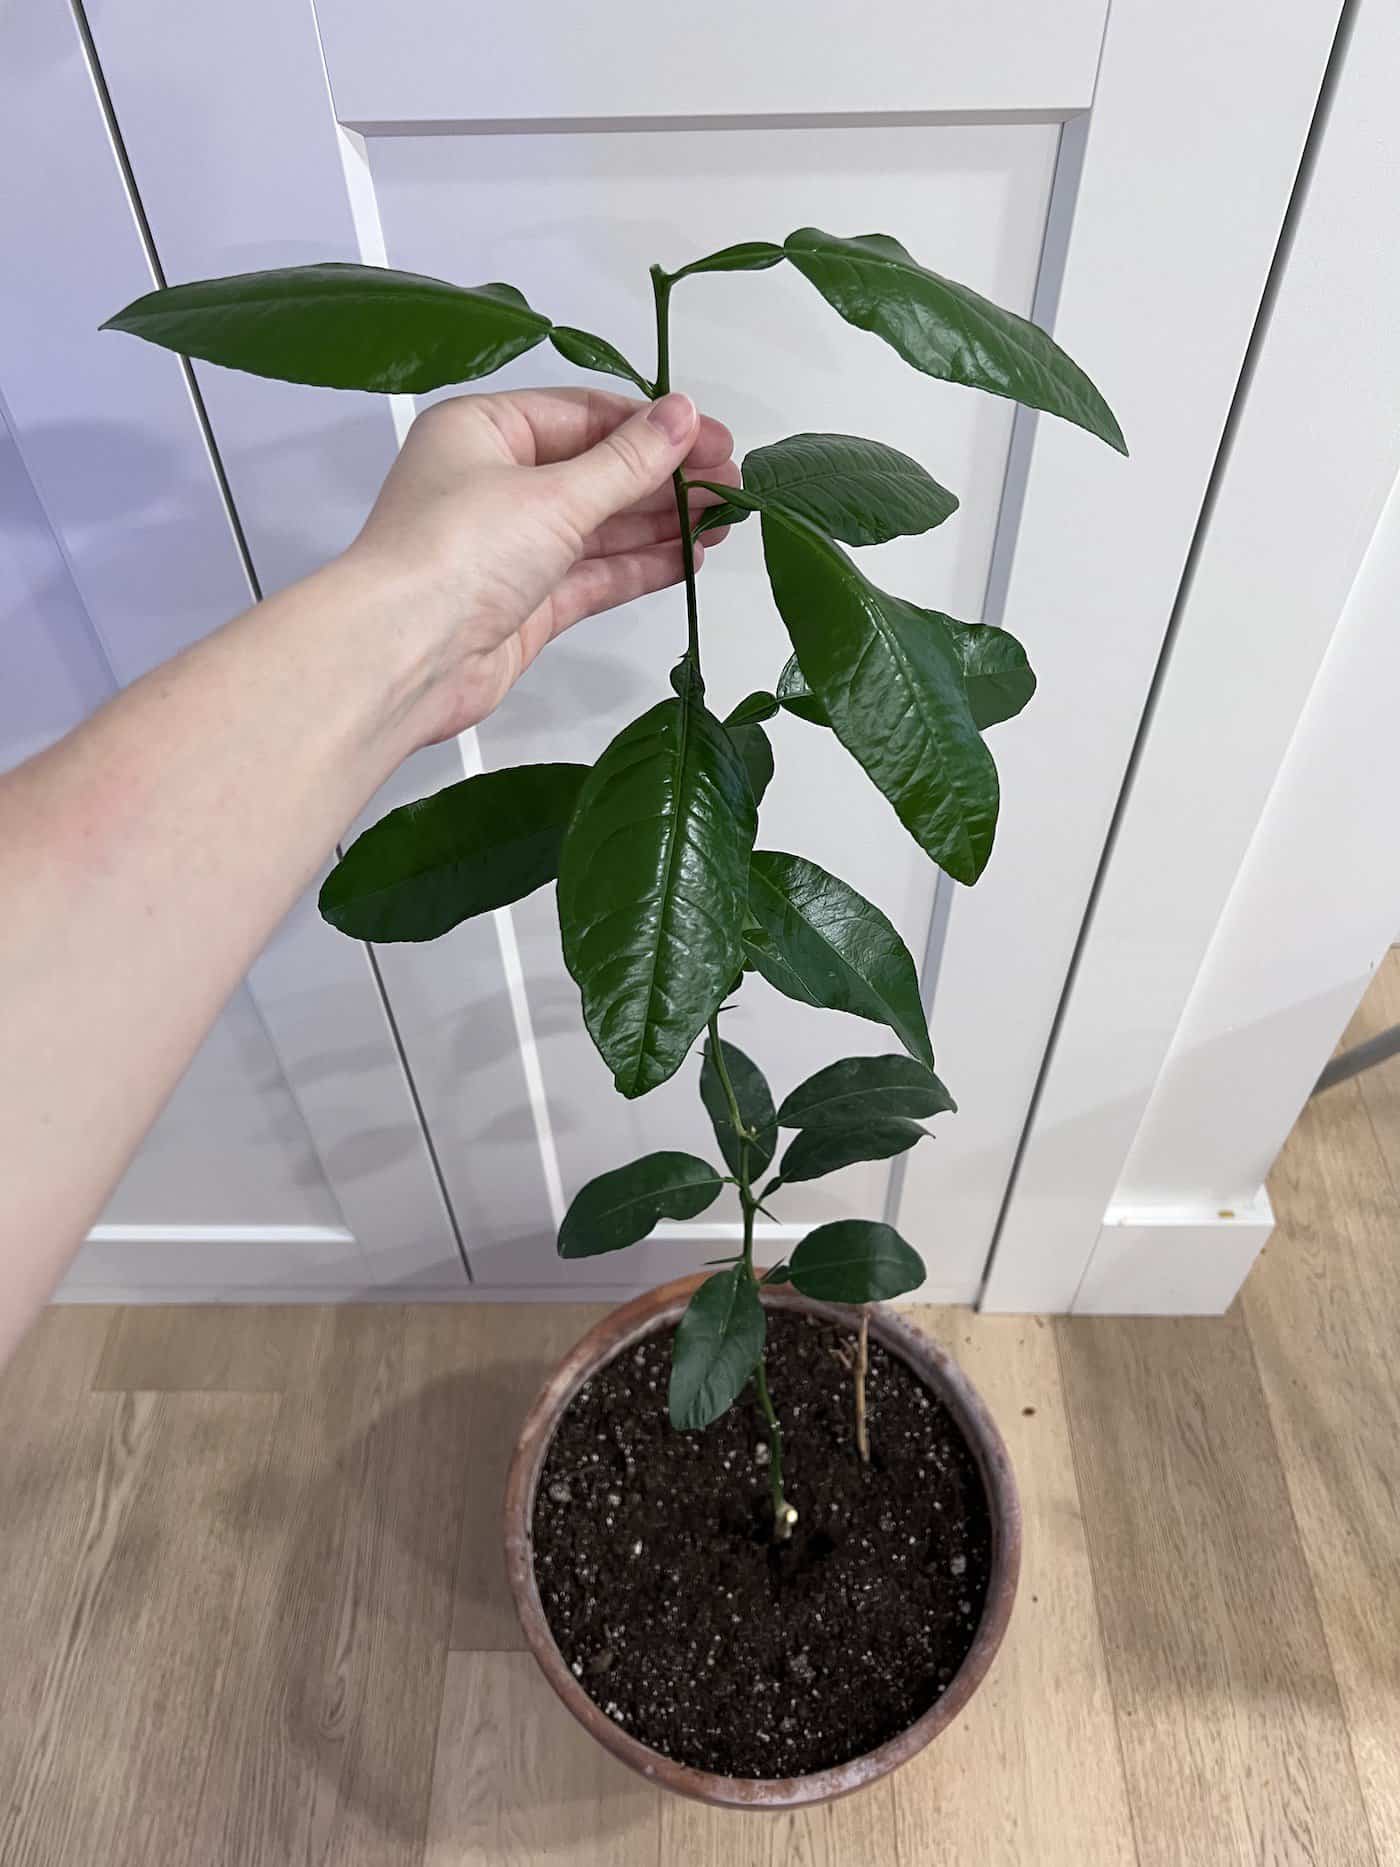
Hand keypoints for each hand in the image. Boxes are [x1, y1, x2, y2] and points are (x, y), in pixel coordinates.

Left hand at [343, 386, 737, 747]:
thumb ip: (627, 460)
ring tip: (725, 519)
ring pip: (601, 526)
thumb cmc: (454, 555)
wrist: (403, 657)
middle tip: (732, 484)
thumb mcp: (554, 493)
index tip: (713, 439)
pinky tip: (688, 558)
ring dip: (662, 522)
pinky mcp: (526, 603)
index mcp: (484, 431)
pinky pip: (594, 574)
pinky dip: (641, 566)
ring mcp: (511, 548)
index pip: (585, 415)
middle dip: (665, 477)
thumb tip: (683, 415)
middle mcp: (494, 484)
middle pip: (597, 471)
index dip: (653, 426)